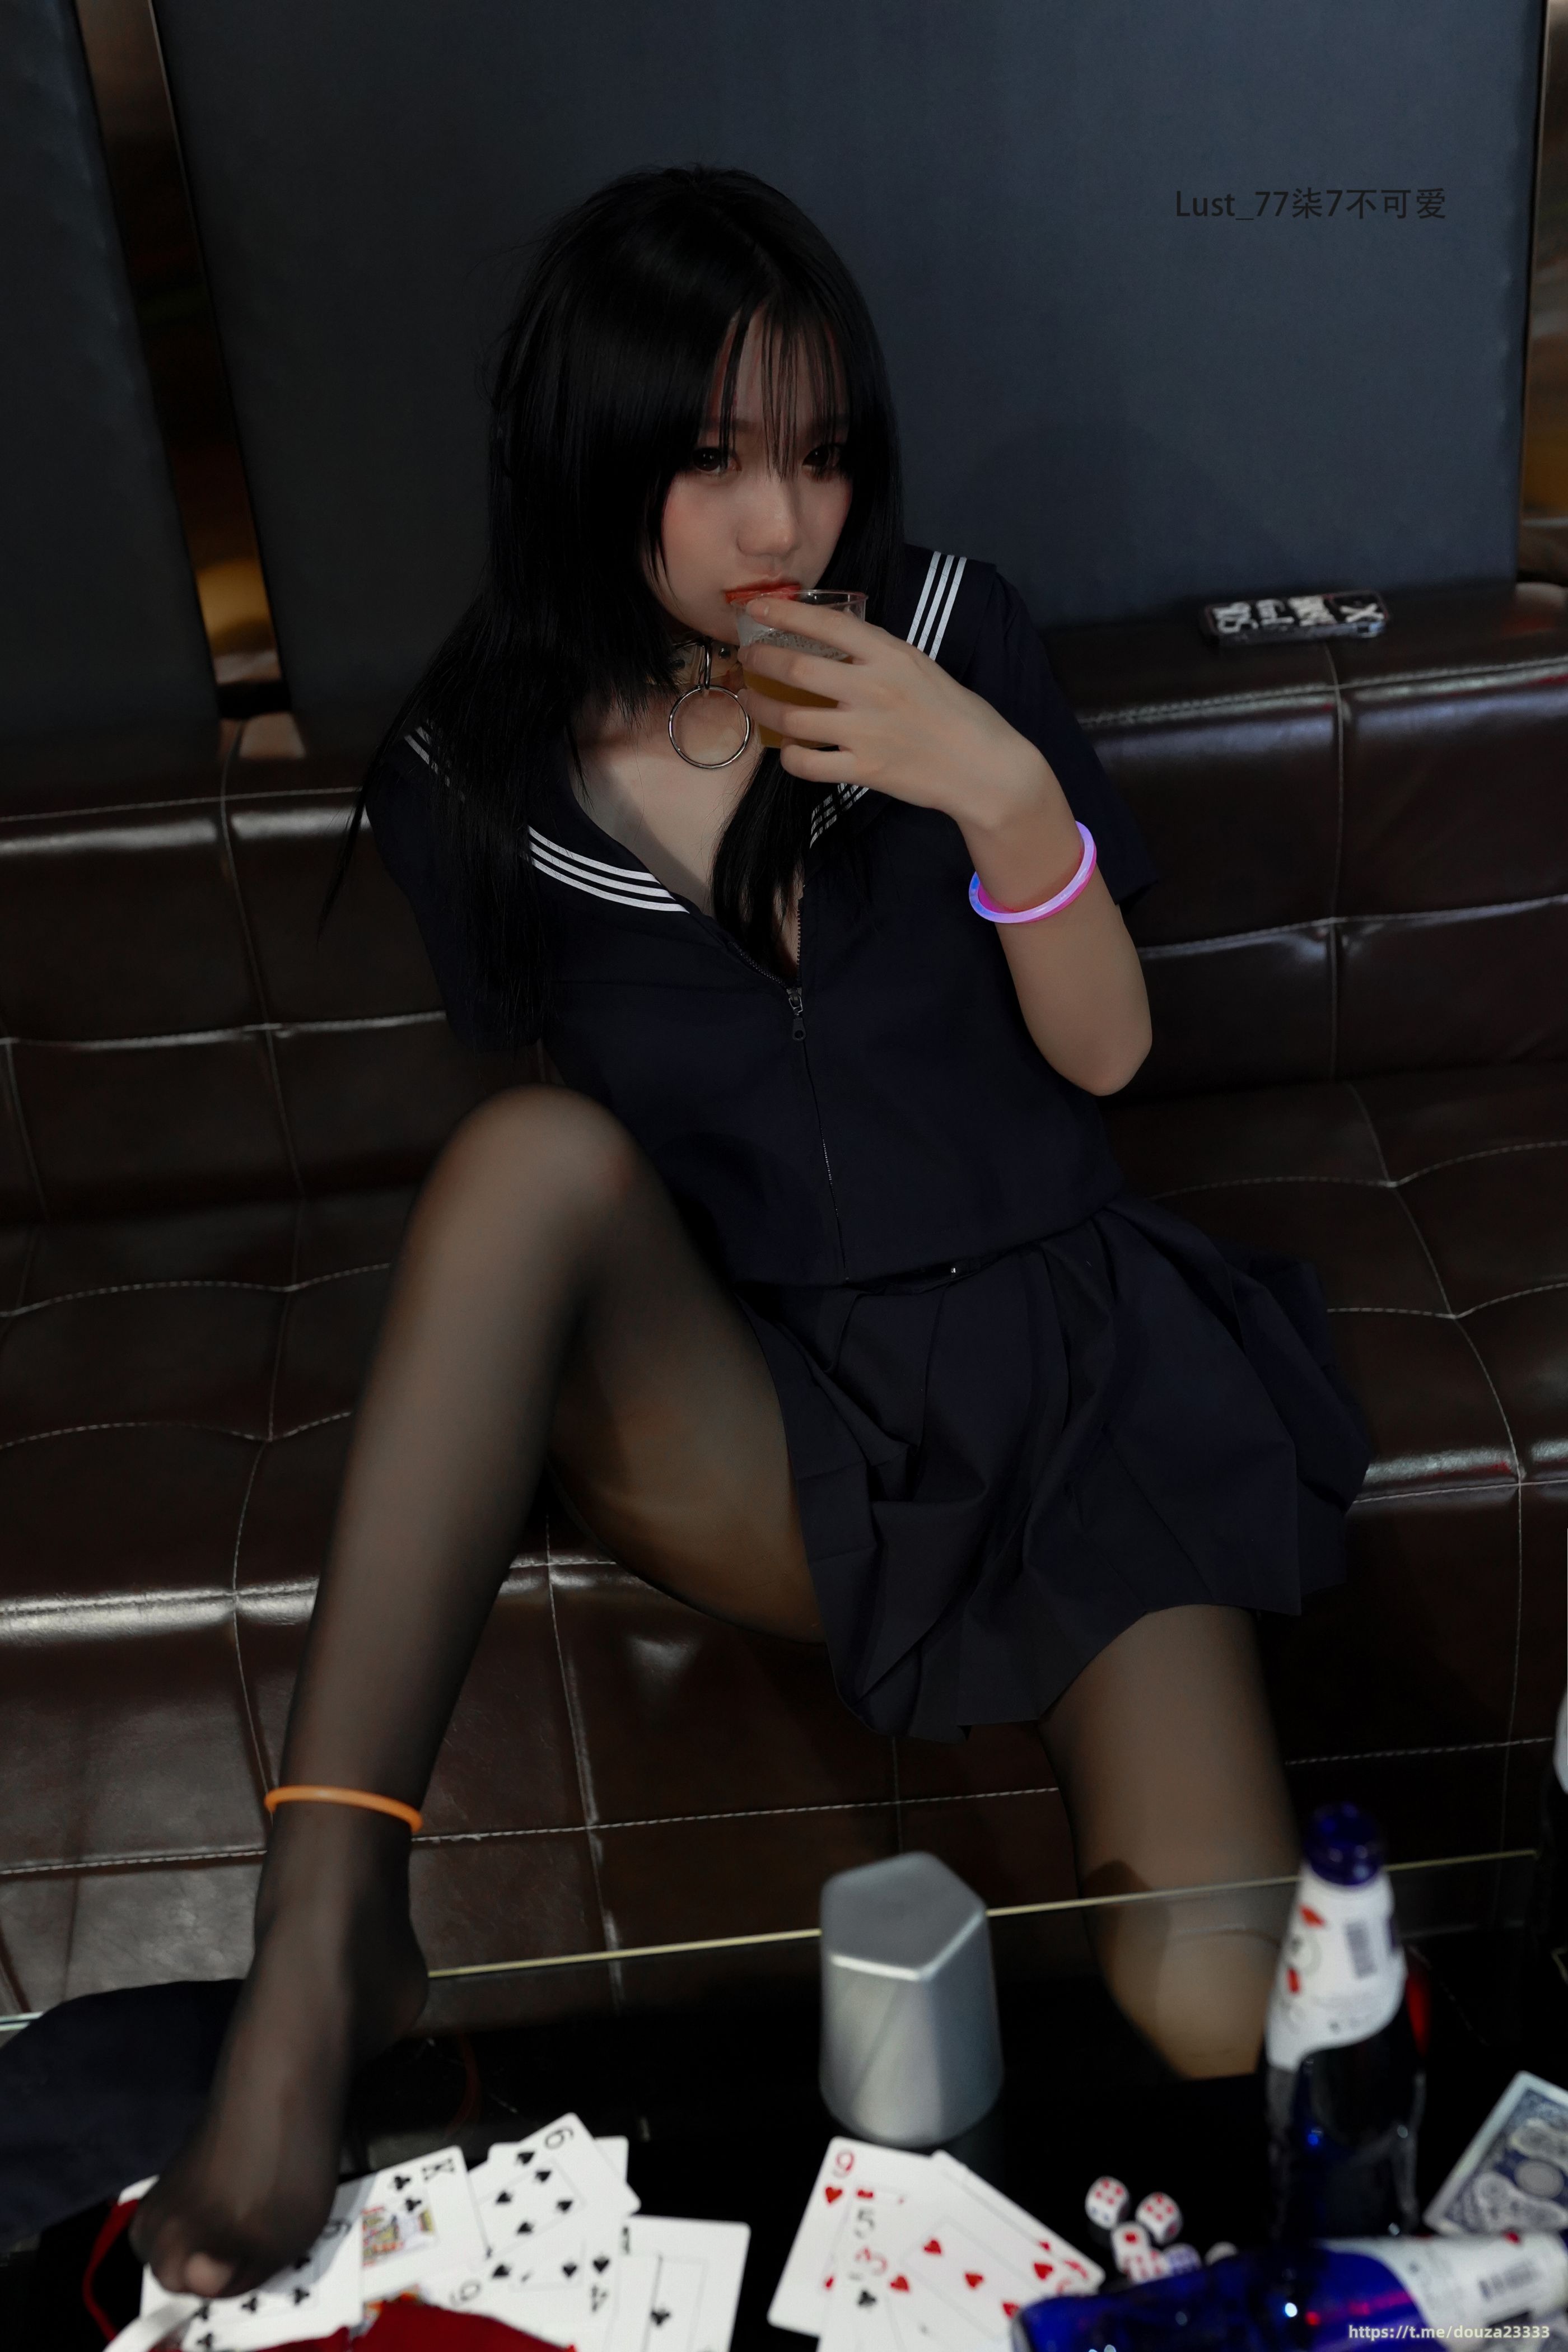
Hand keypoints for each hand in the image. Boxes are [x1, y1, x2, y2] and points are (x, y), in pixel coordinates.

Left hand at [738, 594, 1055, 835]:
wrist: (983, 766)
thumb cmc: (953, 712)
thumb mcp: (919, 665)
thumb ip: (878, 653)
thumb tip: (834, 640)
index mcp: (890, 655)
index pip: (826, 624)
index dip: (783, 614)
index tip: (755, 609)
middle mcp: (874, 689)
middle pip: (797, 669)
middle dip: (761, 660)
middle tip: (747, 659)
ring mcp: (867, 732)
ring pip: (792, 719)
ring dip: (762, 707)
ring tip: (752, 700)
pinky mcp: (865, 771)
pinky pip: (808, 764)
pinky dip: (789, 757)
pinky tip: (787, 750)